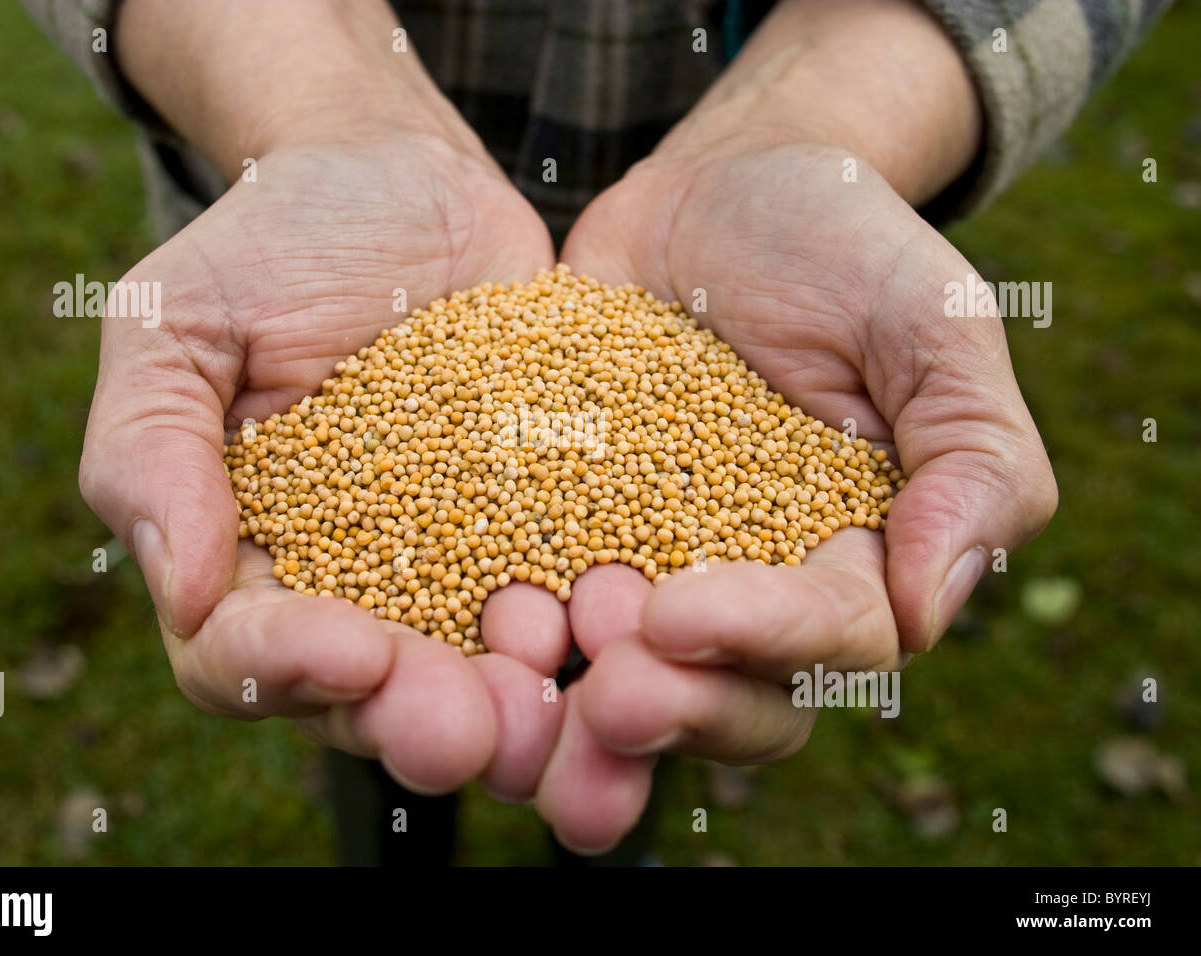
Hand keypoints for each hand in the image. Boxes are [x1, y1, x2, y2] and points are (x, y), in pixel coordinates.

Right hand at [80, 140, 581, 801]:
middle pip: (376, 693)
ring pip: (484, 666)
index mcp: (250, 562)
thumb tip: (182, 589)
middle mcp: (357, 587)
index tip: (348, 651)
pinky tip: (629, 608)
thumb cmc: (267, 247)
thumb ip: (149, 449)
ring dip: (523, 699)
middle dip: (419, 718)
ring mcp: (460, 563)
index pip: (246, 656)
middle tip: (473, 729)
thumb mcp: (176, 324)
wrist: (399, 184)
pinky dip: (600, 610)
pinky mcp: (548, 522)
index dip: (291, 670)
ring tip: (559, 683)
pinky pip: (576, 581)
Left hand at [550, 141, 1056, 840]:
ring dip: (580, 702)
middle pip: (734, 698)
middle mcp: (758, 586)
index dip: (765, 641)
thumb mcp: (933, 322)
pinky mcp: (569, 528)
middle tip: (605, 696)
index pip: (833, 637)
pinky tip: (461, 624)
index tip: (677, 614)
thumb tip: (932, 609)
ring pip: (633, 678)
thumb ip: (974, 458)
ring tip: (521, 670)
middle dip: (674, 710)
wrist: (720, 187)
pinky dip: (502, 626)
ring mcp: (656, 564)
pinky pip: (536, 595)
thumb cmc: (843, 244)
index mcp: (859, 557)